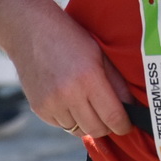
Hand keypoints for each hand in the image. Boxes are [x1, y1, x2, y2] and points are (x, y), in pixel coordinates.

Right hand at [5, 5, 133, 139]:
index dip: (124, 125)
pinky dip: (69, 118)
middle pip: (96, 130)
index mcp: (89, 78)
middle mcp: (69, 94)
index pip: (113, 117)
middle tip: (109, 117)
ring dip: (86, 122)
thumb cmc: (69, 38)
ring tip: (86, 102)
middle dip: (107, 127)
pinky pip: (61, 125)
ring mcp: (51, 103)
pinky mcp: (38, 108)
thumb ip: (117, 82)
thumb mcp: (99, 54)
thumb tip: (130, 107)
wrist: (30, 30)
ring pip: (78, 130)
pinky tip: (68, 100)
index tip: (127, 125)